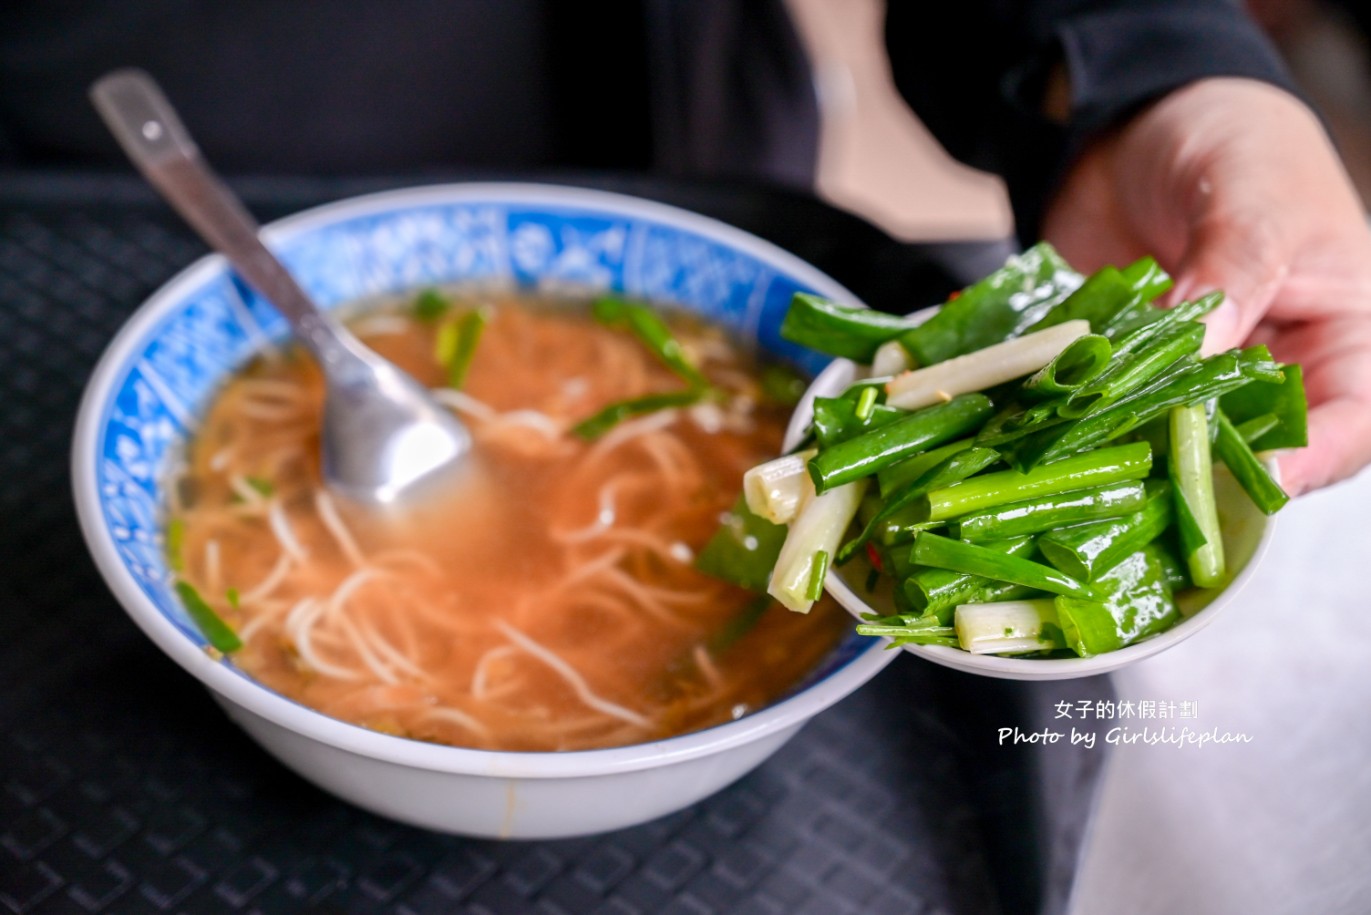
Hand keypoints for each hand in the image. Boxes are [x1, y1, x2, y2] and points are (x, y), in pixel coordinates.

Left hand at [1043, 77, 1370, 494]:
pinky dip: (1081, 419)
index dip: (1312, 461)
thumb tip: (1200, 350)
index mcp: (1341, 334)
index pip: (1350, 423)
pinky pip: (1107, 410)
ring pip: (1174, 442)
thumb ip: (1234, 270)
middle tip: (1153, 476)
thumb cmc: (1235, 141)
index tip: (1261, 478)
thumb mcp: (1252, 196)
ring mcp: (1193, 377)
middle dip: (1208, 468)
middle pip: (1257, 449)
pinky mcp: (1126, 372)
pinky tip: (1048, 423)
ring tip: (1091, 455)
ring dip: (1135, 450)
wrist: (1143, 124)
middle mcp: (1271, 369)